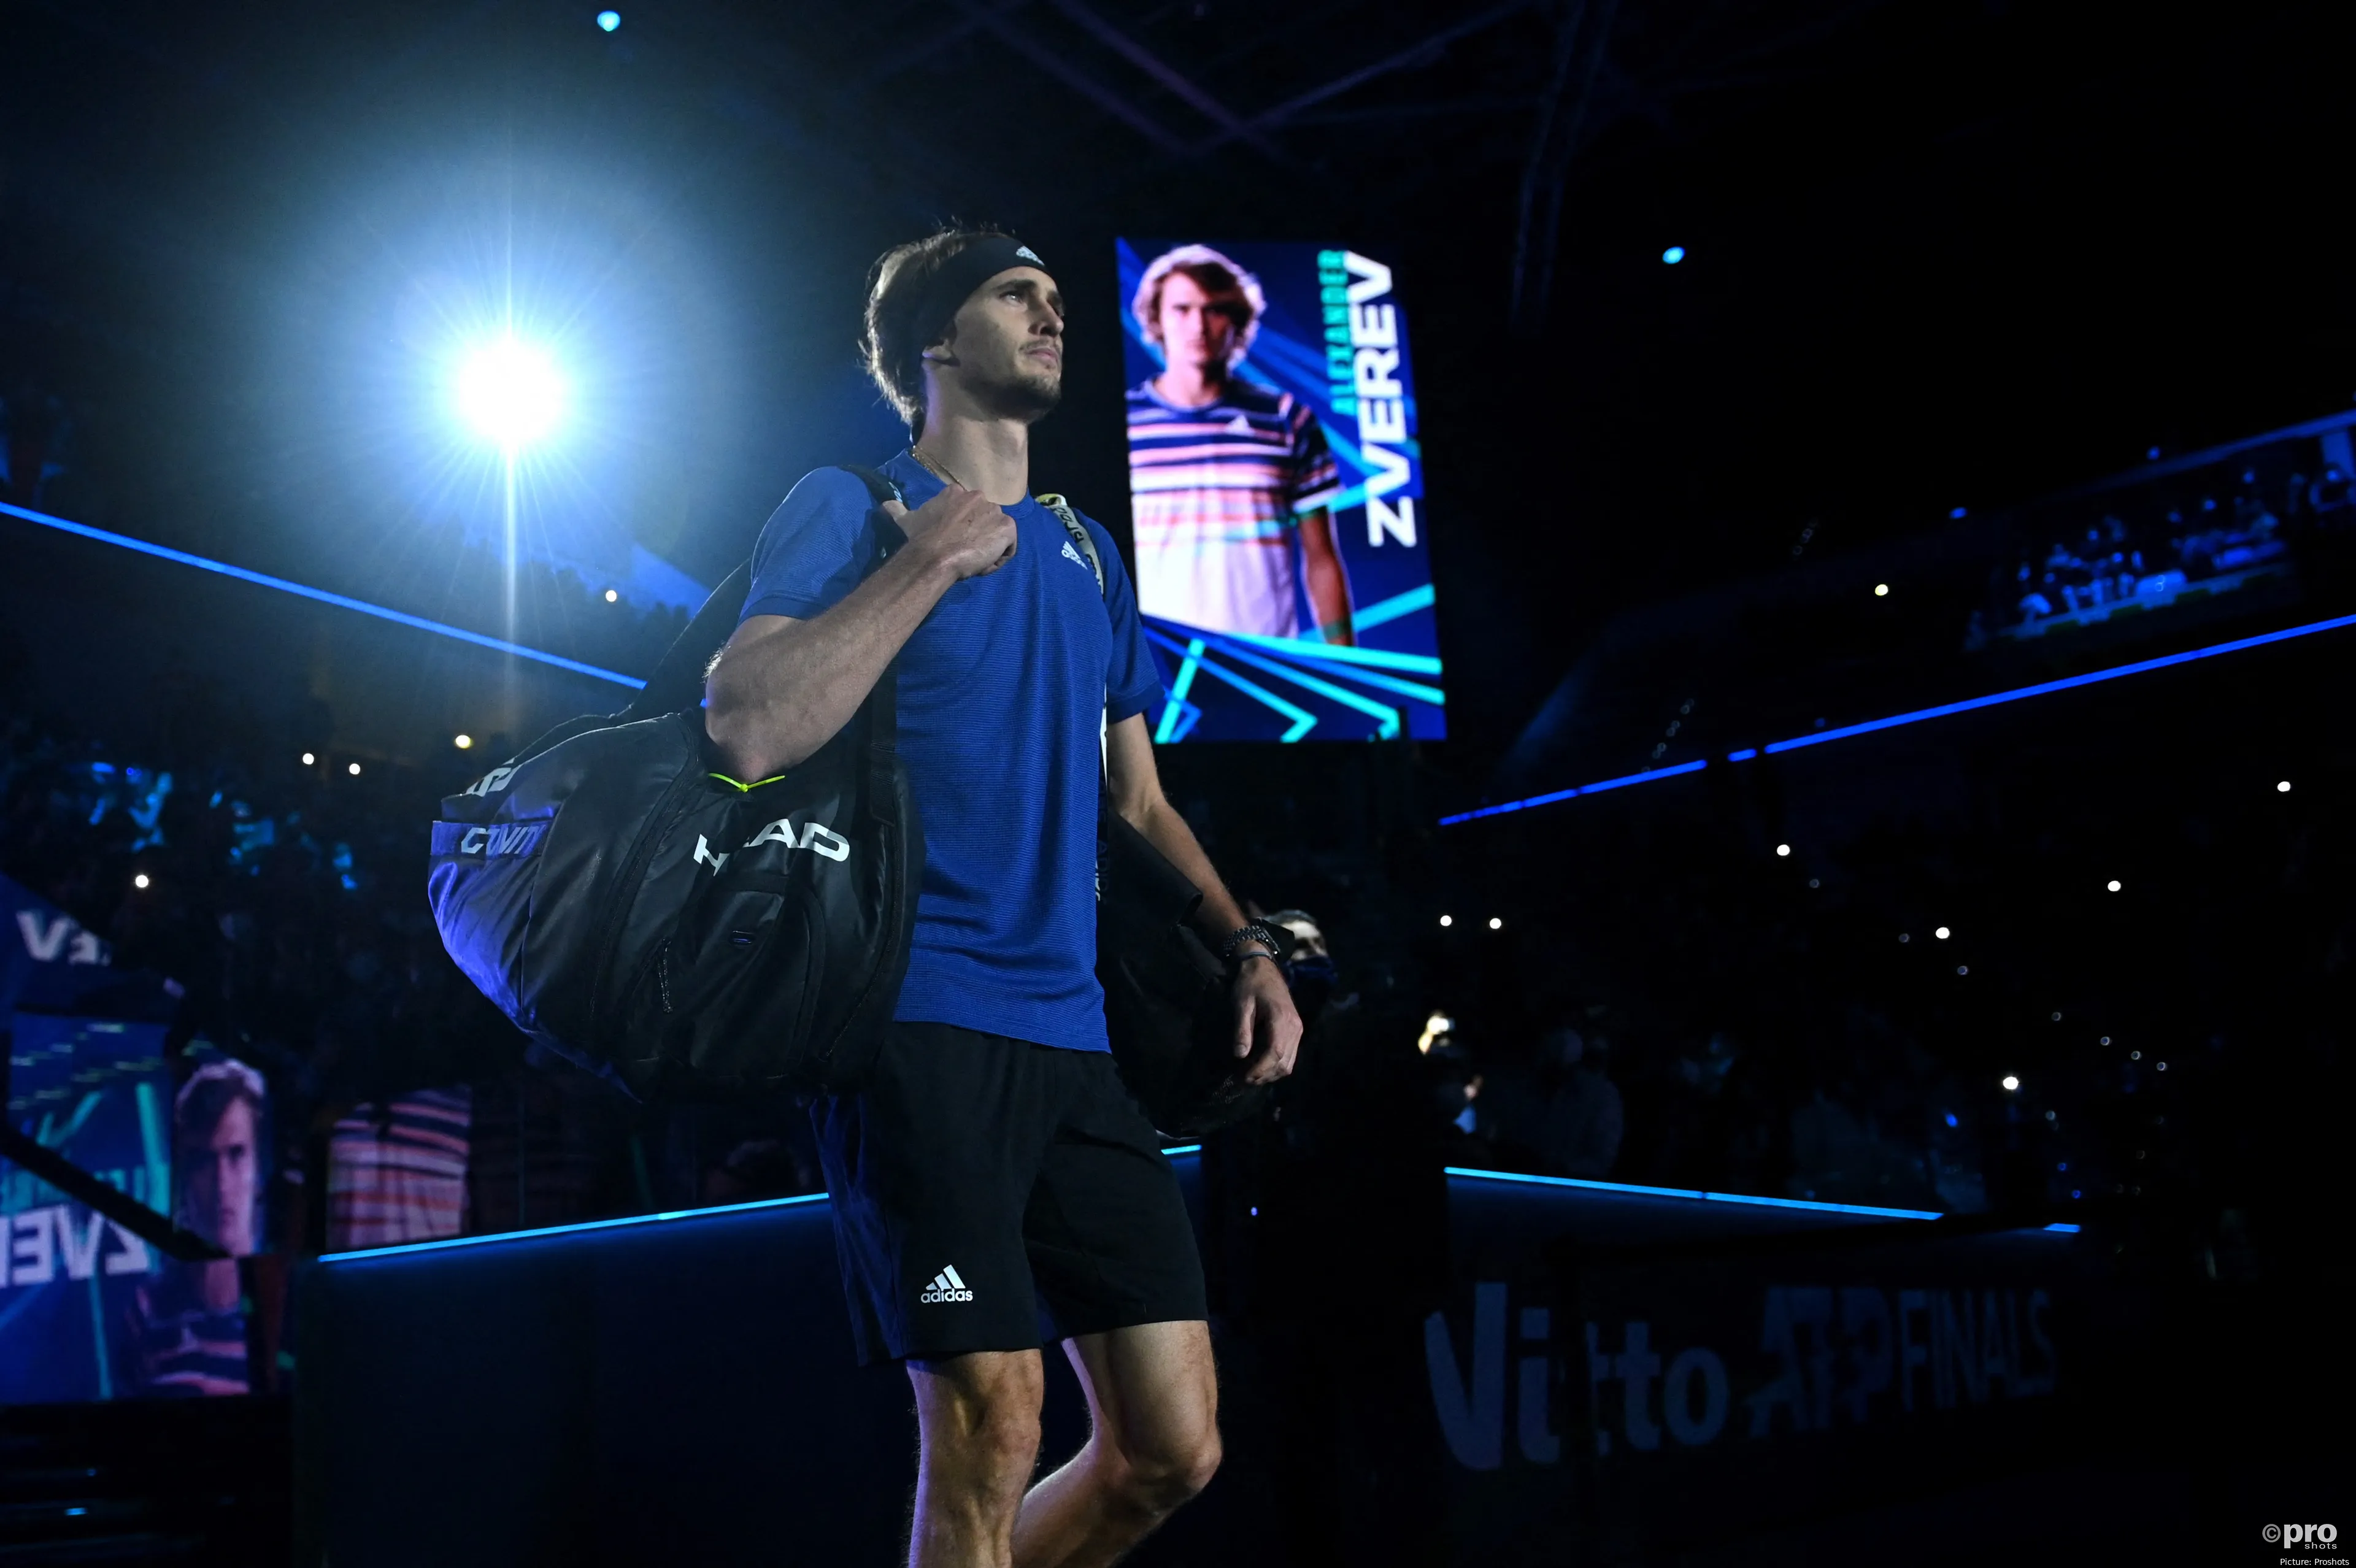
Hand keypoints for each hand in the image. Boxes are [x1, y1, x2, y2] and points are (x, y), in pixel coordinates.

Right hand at [887, 484, 1016, 580]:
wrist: (935, 556)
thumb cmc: (921, 539)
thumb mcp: (906, 520)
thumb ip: (897, 510)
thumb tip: (884, 505)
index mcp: (958, 492)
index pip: (970, 512)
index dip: (963, 530)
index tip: (953, 543)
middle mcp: (979, 496)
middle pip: (986, 522)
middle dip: (977, 537)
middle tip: (963, 553)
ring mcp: (995, 511)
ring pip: (998, 534)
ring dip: (988, 549)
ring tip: (971, 560)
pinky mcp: (1008, 527)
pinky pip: (1009, 547)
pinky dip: (998, 559)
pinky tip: (981, 563)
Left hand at [1229, 957, 1301, 1085]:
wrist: (1263, 966)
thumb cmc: (1250, 983)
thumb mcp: (1241, 1005)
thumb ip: (1242, 1030)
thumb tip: (1240, 1056)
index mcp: (1282, 1019)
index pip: (1275, 1053)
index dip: (1260, 1070)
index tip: (1243, 1077)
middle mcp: (1295, 1027)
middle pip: (1284, 1063)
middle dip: (1264, 1076)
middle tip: (1242, 1080)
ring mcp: (1298, 1029)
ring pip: (1289, 1063)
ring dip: (1270, 1073)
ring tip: (1250, 1076)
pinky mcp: (1296, 1030)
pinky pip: (1290, 1055)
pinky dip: (1276, 1065)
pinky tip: (1260, 1066)